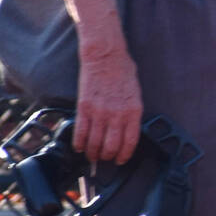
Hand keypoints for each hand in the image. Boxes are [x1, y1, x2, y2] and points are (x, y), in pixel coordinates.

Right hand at [73, 44, 142, 165]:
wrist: (105, 55)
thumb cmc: (122, 70)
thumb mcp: (136, 93)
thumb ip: (132, 111)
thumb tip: (127, 128)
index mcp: (133, 111)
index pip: (130, 142)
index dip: (124, 155)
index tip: (120, 159)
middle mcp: (117, 115)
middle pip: (111, 146)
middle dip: (107, 157)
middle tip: (104, 158)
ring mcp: (99, 112)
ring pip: (95, 143)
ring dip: (93, 153)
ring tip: (92, 155)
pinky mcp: (84, 108)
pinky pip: (81, 132)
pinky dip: (79, 143)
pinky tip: (79, 147)